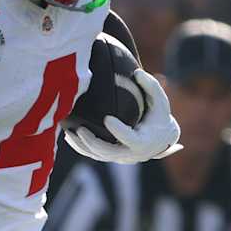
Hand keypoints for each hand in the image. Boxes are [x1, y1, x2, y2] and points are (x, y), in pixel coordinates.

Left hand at [63, 68, 182, 163]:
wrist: (161, 140)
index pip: (130, 139)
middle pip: (109, 152)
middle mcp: (131, 154)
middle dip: (93, 142)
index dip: (118, 131)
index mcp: (144, 142)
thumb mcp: (160, 101)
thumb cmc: (159, 117)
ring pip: (98, 156)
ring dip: (82, 145)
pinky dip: (81, 147)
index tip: (107, 118)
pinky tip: (69, 136)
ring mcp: (120, 157)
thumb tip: (136, 72)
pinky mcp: (112, 157)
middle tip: (80, 129)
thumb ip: (151, 86)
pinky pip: (94, 155)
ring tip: (69, 132)